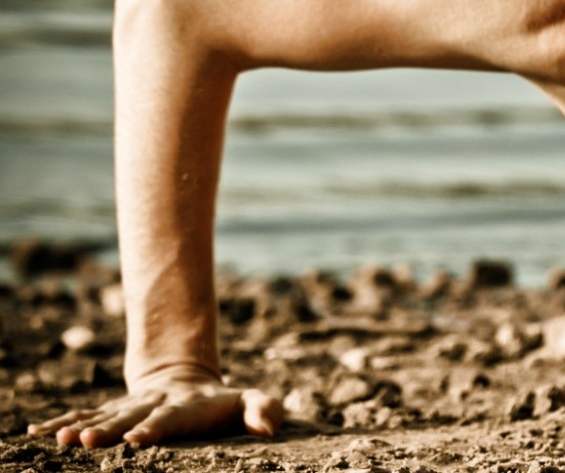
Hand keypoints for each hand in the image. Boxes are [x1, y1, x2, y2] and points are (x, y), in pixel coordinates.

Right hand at [26, 364, 282, 447]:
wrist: (189, 381)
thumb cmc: (225, 404)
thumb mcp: (251, 401)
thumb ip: (264, 409)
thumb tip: (269, 429)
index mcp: (186, 406)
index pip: (169, 419)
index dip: (154, 428)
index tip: (137, 440)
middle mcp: (154, 404)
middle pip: (130, 416)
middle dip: (110, 428)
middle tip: (88, 440)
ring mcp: (132, 406)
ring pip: (104, 415)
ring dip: (82, 426)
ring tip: (60, 437)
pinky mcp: (114, 411)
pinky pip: (85, 415)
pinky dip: (62, 421)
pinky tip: (38, 431)